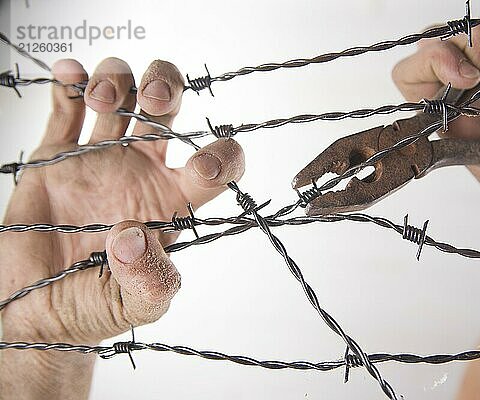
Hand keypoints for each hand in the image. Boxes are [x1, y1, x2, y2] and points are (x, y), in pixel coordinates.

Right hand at [0, 58, 243, 344]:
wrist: (31, 306)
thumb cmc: (92, 307)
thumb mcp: (135, 307)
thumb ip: (149, 281)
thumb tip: (134, 237)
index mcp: (171, 203)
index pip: (215, 168)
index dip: (224, 156)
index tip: (204, 164)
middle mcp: (141, 172)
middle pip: (167, 109)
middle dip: (166, 86)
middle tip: (153, 100)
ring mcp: (99, 159)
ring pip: (121, 96)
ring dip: (118, 80)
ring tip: (101, 99)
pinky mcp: (56, 156)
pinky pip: (66, 106)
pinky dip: (69, 83)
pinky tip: (69, 75)